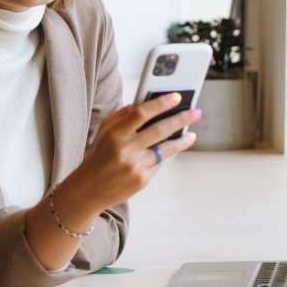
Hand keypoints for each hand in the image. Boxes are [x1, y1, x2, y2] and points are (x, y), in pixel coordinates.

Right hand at [70, 94, 199, 210]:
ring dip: (182, 140)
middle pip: (159, 130)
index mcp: (115, 133)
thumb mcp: (104, 131)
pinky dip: (164, 155)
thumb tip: (148, 103)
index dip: (160, 103)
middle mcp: (125, 149)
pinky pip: (159, 163)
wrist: (90, 188)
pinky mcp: (142, 180)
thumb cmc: (100, 155)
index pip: (141, 113)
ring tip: (191, 134)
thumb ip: (123, 115)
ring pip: (165, 149)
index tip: (176, 97)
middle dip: (181, 119)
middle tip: (196, 112)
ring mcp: (135, 166)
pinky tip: (170, 150)